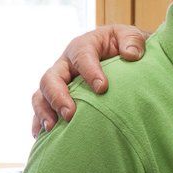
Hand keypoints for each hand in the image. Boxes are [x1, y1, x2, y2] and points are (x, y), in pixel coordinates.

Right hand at [32, 23, 148, 134]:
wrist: (119, 51)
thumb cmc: (124, 45)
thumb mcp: (131, 36)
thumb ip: (133, 41)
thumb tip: (131, 55)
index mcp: (83, 46)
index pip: (82, 57)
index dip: (90, 72)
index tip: (102, 88)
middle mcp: (65, 64)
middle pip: (51, 78)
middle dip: (58, 96)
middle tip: (70, 114)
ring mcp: (59, 81)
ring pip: (41, 94)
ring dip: (44, 111)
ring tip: (53, 127)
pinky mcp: (58, 95)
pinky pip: (42, 108)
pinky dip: (39, 121)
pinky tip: (42, 136)